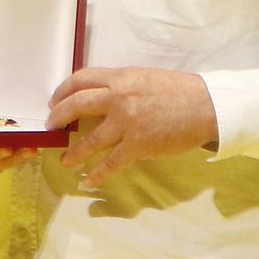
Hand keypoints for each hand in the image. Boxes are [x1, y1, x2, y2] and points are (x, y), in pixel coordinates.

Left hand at [45, 67, 217, 189]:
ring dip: (74, 152)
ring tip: (64, 159)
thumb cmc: (181, 91)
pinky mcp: (138, 145)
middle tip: (51, 125)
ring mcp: (127, 123)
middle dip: (59, 116)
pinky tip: (88, 180)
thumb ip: (123, 85)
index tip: (55, 100)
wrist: (207, 106)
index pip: (82, 79)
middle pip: (77, 105)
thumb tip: (103, 96)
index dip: (63, 90)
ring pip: (90, 140)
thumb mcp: (146, 78)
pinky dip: (97, 173)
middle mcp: (119, 98)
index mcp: (121, 78)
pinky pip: (110, 162)